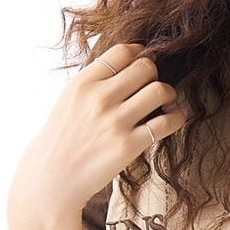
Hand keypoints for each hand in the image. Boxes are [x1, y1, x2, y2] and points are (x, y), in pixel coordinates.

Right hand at [7, 41, 189, 226]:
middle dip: (155, 74)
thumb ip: (96, 80)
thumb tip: (130, 61)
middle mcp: (100, 98)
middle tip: (153, 87)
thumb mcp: (70, 99)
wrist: (53, 177)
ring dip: (169, 94)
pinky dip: (177, 117)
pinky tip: (175, 118)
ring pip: (159, 90)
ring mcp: (115, 122)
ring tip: (166, 102)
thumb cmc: (64, 138)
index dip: (140, 54)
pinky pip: (166, 123)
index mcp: (84, 83)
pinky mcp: (128, 146)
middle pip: (146, 67)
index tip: (144, 63)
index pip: (123, 51)